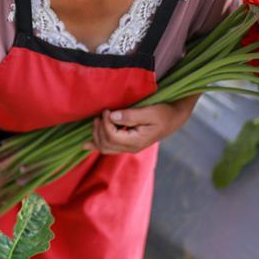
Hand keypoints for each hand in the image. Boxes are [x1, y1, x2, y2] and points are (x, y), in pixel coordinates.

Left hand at [81, 95, 200, 154]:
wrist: (173, 118)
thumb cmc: (164, 113)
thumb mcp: (150, 112)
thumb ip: (131, 115)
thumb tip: (112, 116)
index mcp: (136, 141)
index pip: (112, 137)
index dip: (105, 123)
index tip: (107, 110)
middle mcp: (130, 147)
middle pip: (105, 143)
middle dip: (99, 128)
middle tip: (101, 113)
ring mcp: (127, 147)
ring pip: (104, 146)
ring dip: (97, 134)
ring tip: (98, 119)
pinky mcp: (126, 143)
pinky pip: (108, 147)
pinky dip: (96, 144)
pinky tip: (85, 145)